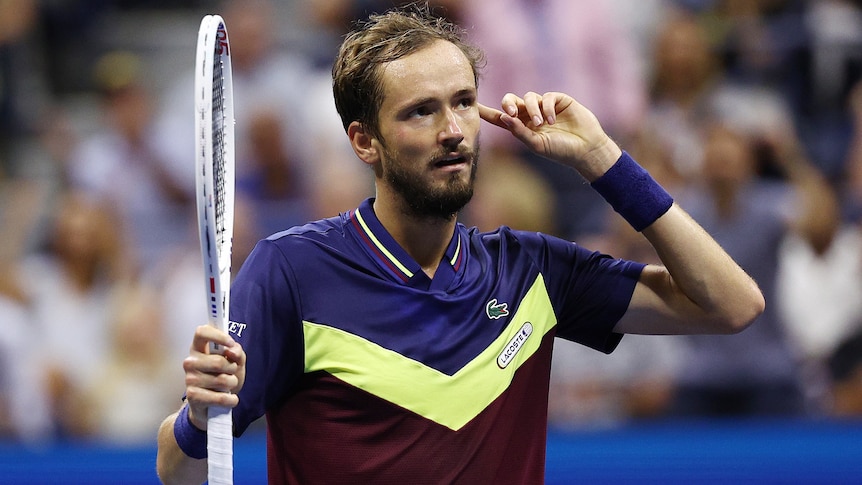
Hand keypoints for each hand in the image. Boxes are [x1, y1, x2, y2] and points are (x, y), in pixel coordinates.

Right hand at [182, 325, 245, 429]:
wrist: (212, 405)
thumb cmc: (223, 377)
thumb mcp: (234, 362)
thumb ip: (237, 352)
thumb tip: (232, 350)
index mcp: (198, 348)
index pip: (201, 332)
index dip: (218, 336)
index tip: (230, 344)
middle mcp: (190, 362)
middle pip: (218, 361)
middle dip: (232, 369)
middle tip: (231, 373)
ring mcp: (189, 379)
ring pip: (222, 380)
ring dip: (232, 384)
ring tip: (228, 386)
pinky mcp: (193, 396)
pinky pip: (220, 398)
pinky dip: (231, 400)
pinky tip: (230, 399)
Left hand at [478, 91, 620, 179]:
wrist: (586, 148)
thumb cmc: (560, 151)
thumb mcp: (536, 145)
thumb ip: (519, 132)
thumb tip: (503, 117)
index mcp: (522, 128)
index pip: (500, 118)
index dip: (487, 112)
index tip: (473, 107)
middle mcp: (530, 115)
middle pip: (511, 101)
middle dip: (508, 103)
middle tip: (512, 113)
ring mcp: (544, 106)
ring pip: (528, 97)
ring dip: (532, 109)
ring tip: (541, 124)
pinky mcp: (558, 100)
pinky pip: (546, 96)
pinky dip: (546, 107)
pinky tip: (552, 120)